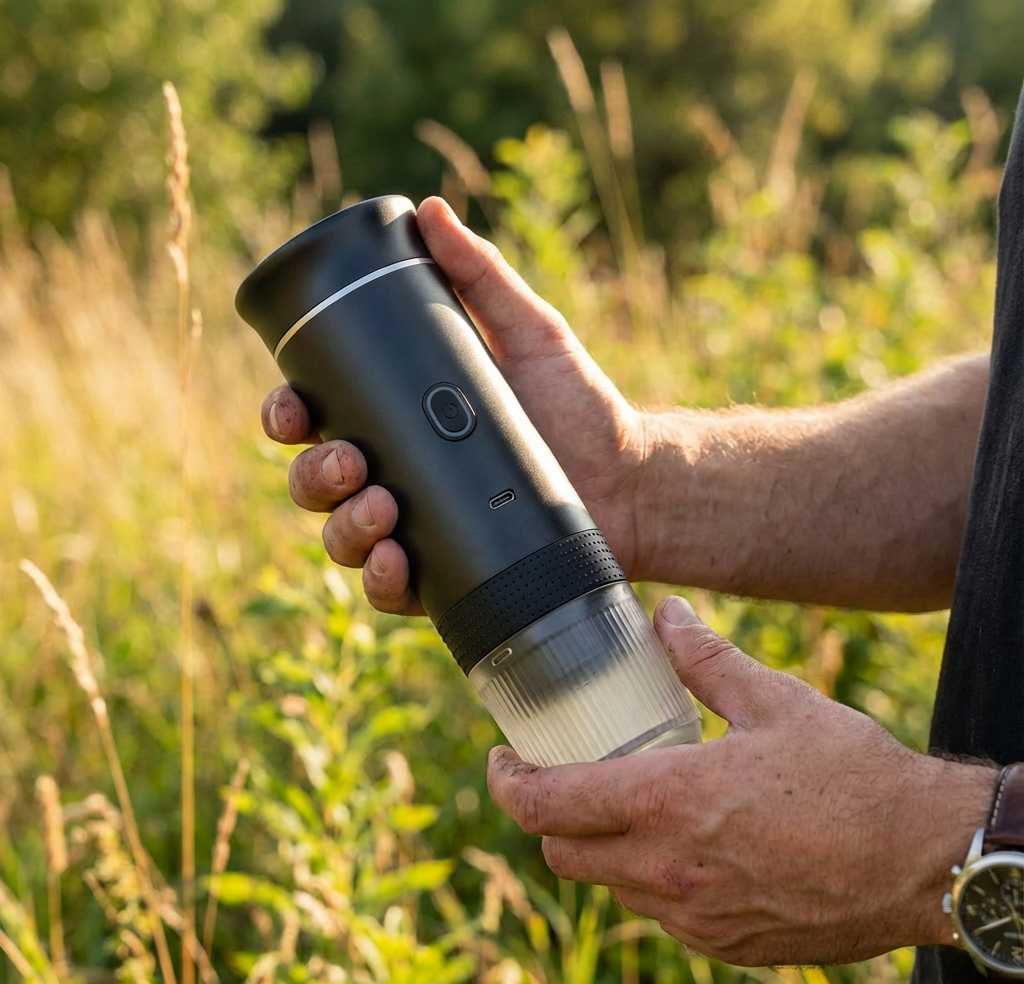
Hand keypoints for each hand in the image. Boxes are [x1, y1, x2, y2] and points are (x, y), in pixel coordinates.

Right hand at [262, 196, 643, 614]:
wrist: (630, 480)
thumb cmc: (578, 406)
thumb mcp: (529, 332)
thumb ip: (481, 275)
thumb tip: (429, 210)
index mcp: (398, 420)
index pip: (318, 419)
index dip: (288, 415)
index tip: (293, 406)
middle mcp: (396, 476)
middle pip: (316, 481)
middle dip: (315, 474)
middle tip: (351, 460)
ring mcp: (416, 530)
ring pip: (341, 537)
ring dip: (343, 527)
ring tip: (382, 509)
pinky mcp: (445, 576)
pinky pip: (390, 590)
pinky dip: (381, 579)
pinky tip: (397, 560)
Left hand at [487, 596, 996, 965]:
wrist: (927, 859)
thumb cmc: (853, 775)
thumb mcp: (775, 700)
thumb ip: (707, 658)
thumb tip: (667, 617)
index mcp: (667, 801)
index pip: (545, 805)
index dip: (505, 784)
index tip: (501, 761)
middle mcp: (669, 868)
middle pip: (563, 854)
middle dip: (547, 816)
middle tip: (561, 779)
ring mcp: (697, 916)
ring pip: (610, 888)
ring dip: (600, 850)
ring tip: (625, 807)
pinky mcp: (729, 944)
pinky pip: (661, 915)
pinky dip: (648, 882)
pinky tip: (683, 847)